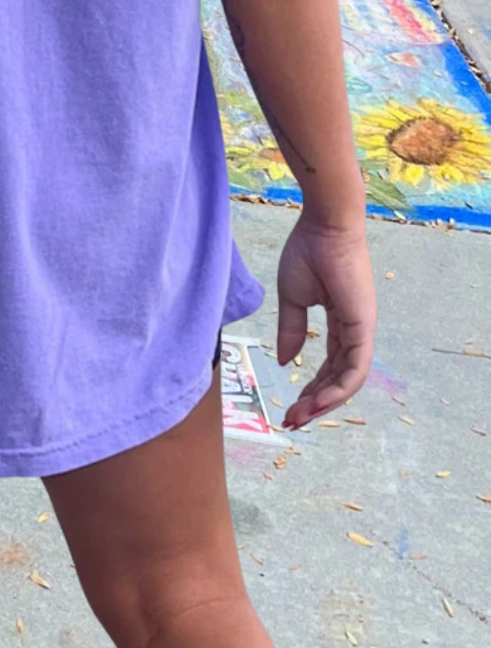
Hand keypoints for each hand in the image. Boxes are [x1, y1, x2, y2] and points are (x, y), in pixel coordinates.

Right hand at [275, 210, 375, 427]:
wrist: (324, 227)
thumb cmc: (307, 252)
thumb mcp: (292, 298)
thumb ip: (291, 330)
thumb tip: (285, 361)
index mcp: (340, 322)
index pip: (330, 364)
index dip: (311, 387)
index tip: (289, 405)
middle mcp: (356, 330)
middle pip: (339, 378)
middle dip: (316, 402)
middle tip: (292, 420)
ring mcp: (362, 329)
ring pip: (349, 379)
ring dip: (325, 402)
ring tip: (300, 417)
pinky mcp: (362, 326)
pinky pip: (354, 367)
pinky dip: (338, 388)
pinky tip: (318, 401)